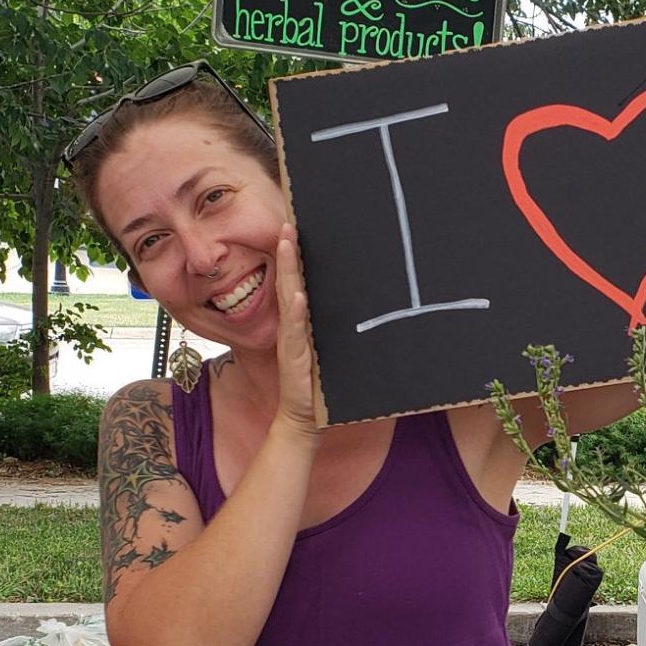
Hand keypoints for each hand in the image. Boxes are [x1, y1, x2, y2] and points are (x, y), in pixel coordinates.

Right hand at [274, 223, 325, 433]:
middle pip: (288, 282)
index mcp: (299, 324)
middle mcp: (293, 328)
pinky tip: (299, 296)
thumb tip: (357, 307)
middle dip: (287, 252)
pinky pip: (295, 333)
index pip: (294, 283)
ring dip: (289, 271)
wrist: (303, 420)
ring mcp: (291, 342)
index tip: (293, 229)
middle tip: (288, 224)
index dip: (292, 257)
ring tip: (287, 244)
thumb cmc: (316, 387)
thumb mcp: (327, 351)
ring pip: (288, 299)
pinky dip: (296, 314)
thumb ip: (329, 330)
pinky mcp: (295, 359)